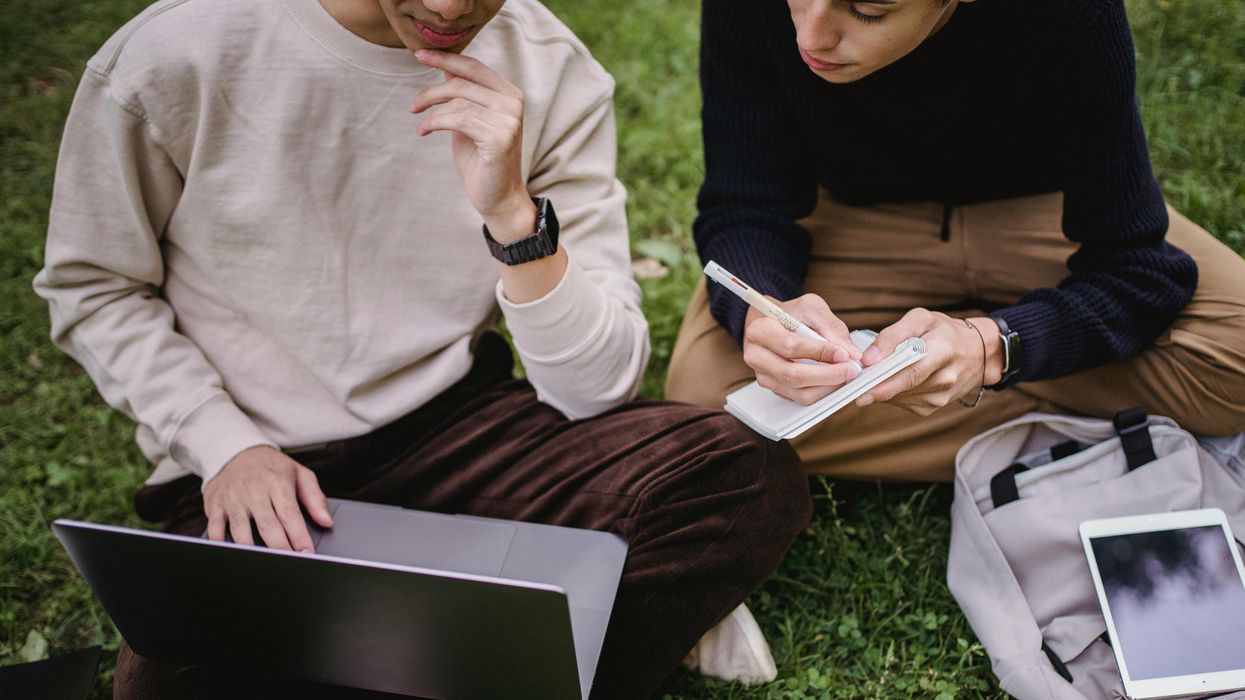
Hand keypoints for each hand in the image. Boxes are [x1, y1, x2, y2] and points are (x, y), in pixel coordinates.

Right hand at [203, 446, 333, 551]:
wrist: (237, 451)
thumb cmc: (271, 467)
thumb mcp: (299, 474)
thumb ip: (315, 498)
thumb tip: (326, 521)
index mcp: (277, 483)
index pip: (290, 515)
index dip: (299, 537)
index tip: (307, 553)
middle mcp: (254, 491)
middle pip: (267, 526)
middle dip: (280, 548)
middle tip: (290, 564)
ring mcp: (233, 499)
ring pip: (241, 531)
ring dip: (252, 550)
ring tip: (264, 563)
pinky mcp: (215, 504)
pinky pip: (214, 528)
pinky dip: (220, 543)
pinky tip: (231, 554)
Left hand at [412, 49, 535, 240]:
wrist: (498, 197)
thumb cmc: (481, 160)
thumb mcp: (469, 120)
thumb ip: (462, 95)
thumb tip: (444, 67)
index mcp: (509, 94)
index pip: (473, 67)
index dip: (445, 59)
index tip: (419, 54)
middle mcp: (513, 103)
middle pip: (462, 83)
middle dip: (431, 92)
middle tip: (413, 105)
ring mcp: (509, 120)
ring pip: (457, 102)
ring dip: (432, 111)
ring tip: (421, 123)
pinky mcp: (499, 137)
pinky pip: (458, 120)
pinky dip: (435, 123)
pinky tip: (425, 130)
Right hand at [742, 293, 862, 404]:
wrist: (771, 323)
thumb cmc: (791, 313)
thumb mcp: (811, 308)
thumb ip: (831, 327)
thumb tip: (852, 353)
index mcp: (760, 330)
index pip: (790, 346)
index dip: (820, 352)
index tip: (845, 354)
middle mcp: (756, 356)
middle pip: (792, 375)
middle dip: (827, 375)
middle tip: (851, 370)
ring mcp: (763, 376)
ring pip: (798, 392)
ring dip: (827, 387)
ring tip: (845, 375)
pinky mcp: (773, 388)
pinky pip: (800, 398)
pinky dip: (821, 392)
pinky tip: (834, 380)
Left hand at [856, 309, 1002, 415]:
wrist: (978, 352)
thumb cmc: (945, 332)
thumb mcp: (921, 319)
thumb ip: (892, 335)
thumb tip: (868, 358)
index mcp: (943, 349)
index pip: (911, 371)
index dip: (884, 382)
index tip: (860, 386)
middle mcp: (945, 377)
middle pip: (903, 388)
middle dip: (876, 389)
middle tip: (854, 388)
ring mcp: (941, 396)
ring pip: (900, 398)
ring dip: (883, 390)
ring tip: (874, 376)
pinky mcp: (934, 407)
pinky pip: (905, 404)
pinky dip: (894, 394)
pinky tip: (894, 382)